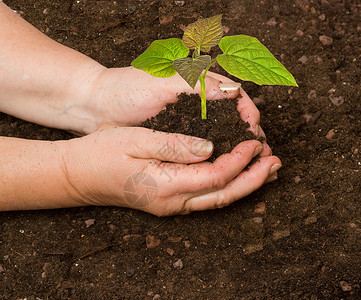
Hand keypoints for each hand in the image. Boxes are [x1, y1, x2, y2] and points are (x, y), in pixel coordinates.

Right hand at [60, 126, 280, 215]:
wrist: (78, 175)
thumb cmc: (103, 153)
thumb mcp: (137, 140)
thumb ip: (175, 145)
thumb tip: (210, 148)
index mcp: (166, 185)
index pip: (216, 174)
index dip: (240, 159)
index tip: (255, 141)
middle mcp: (172, 202)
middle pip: (224, 195)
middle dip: (254, 179)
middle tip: (277, 163)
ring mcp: (171, 205)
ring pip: (218, 200)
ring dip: (245, 184)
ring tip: (267, 170)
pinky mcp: (168, 201)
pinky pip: (206, 197)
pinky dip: (227, 186)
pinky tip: (237, 175)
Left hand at [83, 66, 270, 154]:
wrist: (99, 106)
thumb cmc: (127, 89)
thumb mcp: (162, 83)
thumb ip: (198, 86)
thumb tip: (235, 92)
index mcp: (201, 83)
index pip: (237, 98)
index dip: (250, 116)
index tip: (256, 135)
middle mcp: (201, 102)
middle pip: (236, 119)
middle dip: (251, 137)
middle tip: (264, 157)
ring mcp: (191, 121)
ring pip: (224, 135)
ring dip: (239, 150)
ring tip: (254, 166)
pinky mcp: (180, 137)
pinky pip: (206, 147)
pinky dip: (219, 157)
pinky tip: (226, 168)